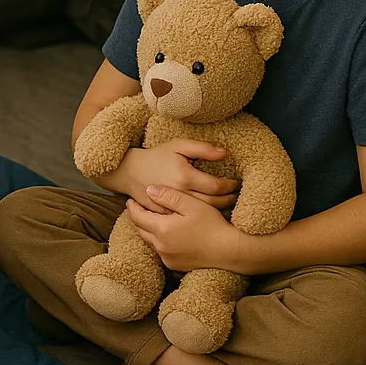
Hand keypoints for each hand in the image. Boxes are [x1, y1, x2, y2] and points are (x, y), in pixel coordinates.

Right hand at [117, 139, 239, 213]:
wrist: (130, 171)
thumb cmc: (156, 156)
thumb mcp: (178, 145)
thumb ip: (202, 148)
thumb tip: (224, 153)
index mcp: (185, 176)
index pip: (217, 186)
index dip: (231, 186)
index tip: (235, 183)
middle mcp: (180, 194)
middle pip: (214, 203)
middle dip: (229, 200)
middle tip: (235, 196)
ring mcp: (172, 207)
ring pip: (203, 213)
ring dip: (218, 210)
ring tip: (226, 203)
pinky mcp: (165, 216)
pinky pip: (188, 219)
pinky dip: (200, 217)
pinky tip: (206, 212)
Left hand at [126, 185, 241, 270]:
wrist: (230, 251)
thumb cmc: (213, 225)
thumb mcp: (191, 204)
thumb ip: (168, 196)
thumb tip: (149, 190)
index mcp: (161, 229)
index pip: (137, 217)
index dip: (132, 207)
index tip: (131, 199)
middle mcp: (160, 246)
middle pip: (140, 229)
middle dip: (138, 218)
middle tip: (139, 207)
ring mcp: (167, 258)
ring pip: (149, 241)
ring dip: (147, 230)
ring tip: (151, 218)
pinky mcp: (174, 266)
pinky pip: (160, 251)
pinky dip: (158, 241)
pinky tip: (166, 233)